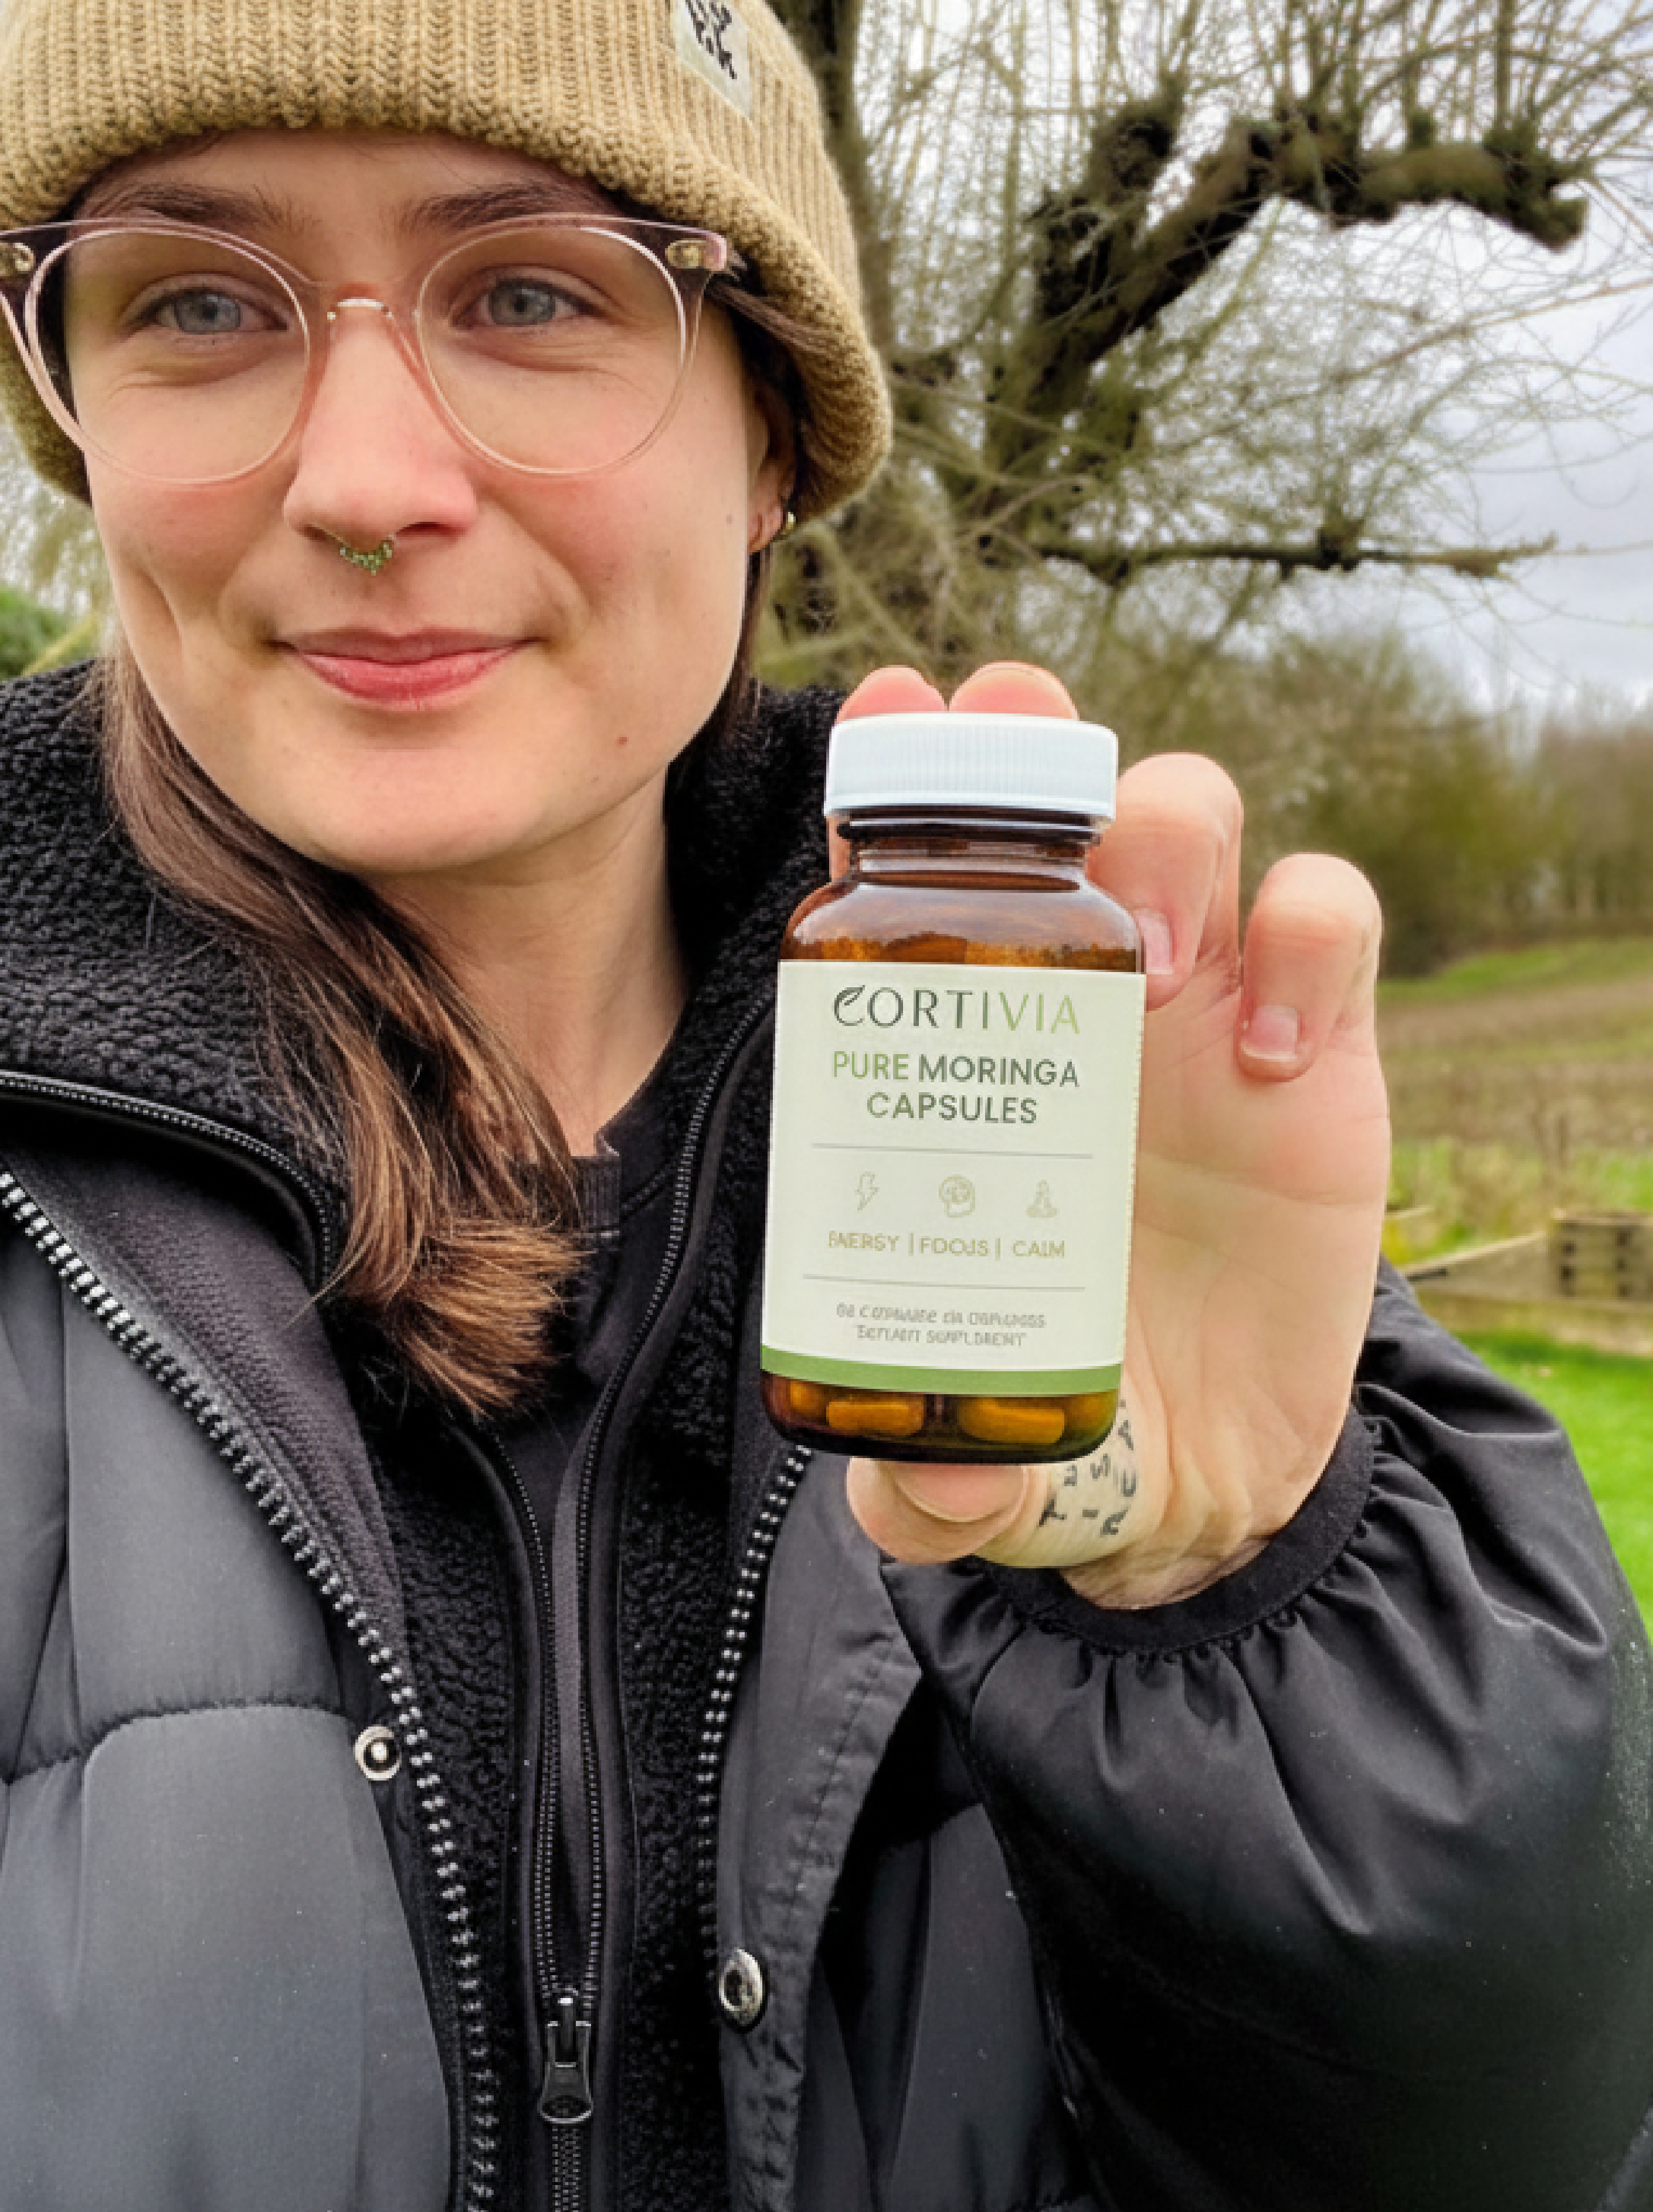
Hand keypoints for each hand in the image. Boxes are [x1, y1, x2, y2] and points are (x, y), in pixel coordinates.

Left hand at [840, 662, 1388, 1608]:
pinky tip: (1273, 1058)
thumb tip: (921, 1495)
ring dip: (1164, 835)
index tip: (884, 715)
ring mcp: (1203, 1014)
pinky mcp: (1324, 1052)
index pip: (920, 876)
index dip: (901, 778)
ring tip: (1135, 964)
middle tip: (1012, 740)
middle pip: (1061, 799)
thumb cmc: (1062, 1424)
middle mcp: (1076, 1001)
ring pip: (1194, 821)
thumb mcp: (978, 1471)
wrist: (1207, 1474)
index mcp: (964, 1054)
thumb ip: (930, 1496)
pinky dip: (1308, 945)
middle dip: (1034, 743)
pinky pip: (1327, 921)